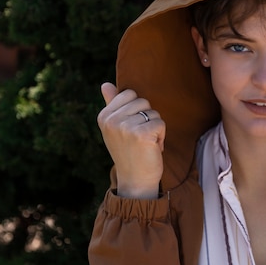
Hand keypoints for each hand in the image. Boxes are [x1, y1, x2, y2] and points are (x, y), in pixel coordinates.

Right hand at [97, 82, 164, 198]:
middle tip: (140, 138)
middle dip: (147, 118)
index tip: (131, 128)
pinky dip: (161, 136)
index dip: (137, 110)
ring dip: (155, 128)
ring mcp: (126, 127)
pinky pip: (160, 123)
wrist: (135, 180)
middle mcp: (112, 120)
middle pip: (143, 101)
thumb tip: (106, 84)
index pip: (129, 93)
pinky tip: (153, 148)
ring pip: (154, 113)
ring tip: (146, 144)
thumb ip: (112, 104)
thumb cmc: (128, 152)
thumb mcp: (116, 128)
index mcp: (104, 116)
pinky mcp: (142, 134)